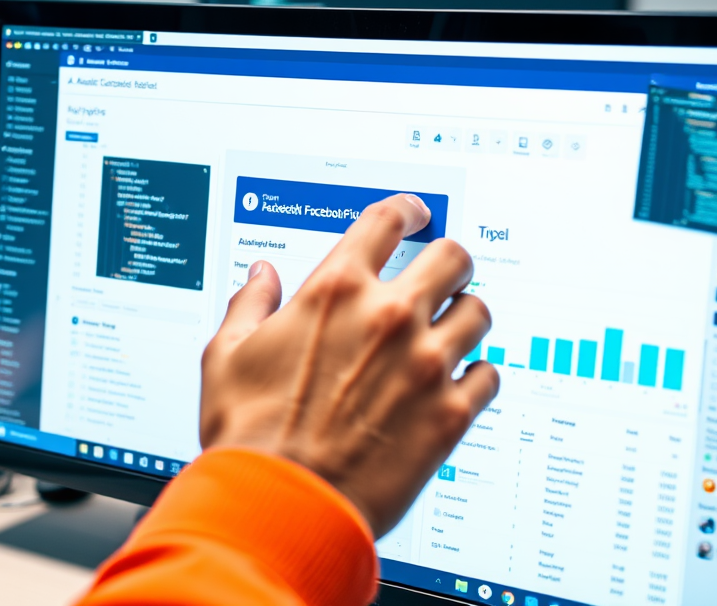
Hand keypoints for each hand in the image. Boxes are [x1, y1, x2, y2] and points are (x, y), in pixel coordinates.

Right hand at [200, 193, 498, 536]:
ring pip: (479, 311)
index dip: (405, 210)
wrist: (280, 505)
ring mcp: (426, 364)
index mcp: (335, 291)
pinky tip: (457, 384)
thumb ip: (249, 304)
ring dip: (465, 316)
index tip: (413, 214)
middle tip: (442, 273)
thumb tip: (260, 275)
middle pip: (453, 256)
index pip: (386, 220)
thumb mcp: (227, 355)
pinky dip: (476, 376)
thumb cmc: (250, 434)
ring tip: (450, 330)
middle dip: (448, 259)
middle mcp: (389, 317)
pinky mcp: (450, 414)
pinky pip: (489, 376)